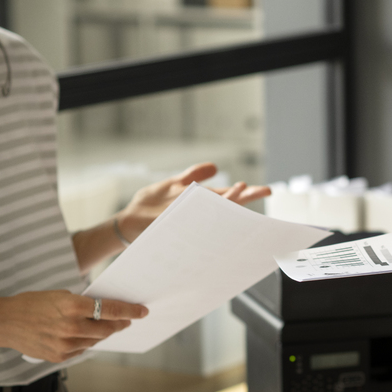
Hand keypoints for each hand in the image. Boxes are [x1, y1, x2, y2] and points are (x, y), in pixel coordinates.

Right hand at [0, 291, 148, 362]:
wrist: (3, 322)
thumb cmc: (31, 304)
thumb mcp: (59, 296)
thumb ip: (82, 304)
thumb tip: (105, 311)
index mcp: (72, 307)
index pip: (109, 309)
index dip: (130, 311)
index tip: (143, 311)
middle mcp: (71, 327)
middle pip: (107, 328)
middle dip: (119, 324)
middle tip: (126, 320)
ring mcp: (65, 344)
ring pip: (95, 340)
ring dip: (102, 333)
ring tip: (103, 325)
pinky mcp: (59, 356)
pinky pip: (81, 349)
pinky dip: (85, 342)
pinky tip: (81, 335)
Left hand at [116, 163, 271, 241]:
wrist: (126, 224)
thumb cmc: (150, 207)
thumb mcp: (173, 185)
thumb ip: (193, 175)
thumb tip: (215, 167)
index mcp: (199, 202)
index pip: (227, 197)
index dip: (246, 193)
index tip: (265, 189)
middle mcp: (196, 212)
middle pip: (224, 204)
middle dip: (243, 197)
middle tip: (265, 190)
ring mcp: (183, 216)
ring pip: (210, 209)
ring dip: (224, 201)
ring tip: (240, 190)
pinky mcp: (168, 219)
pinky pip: (187, 214)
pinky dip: (198, 208)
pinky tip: (209, 201)